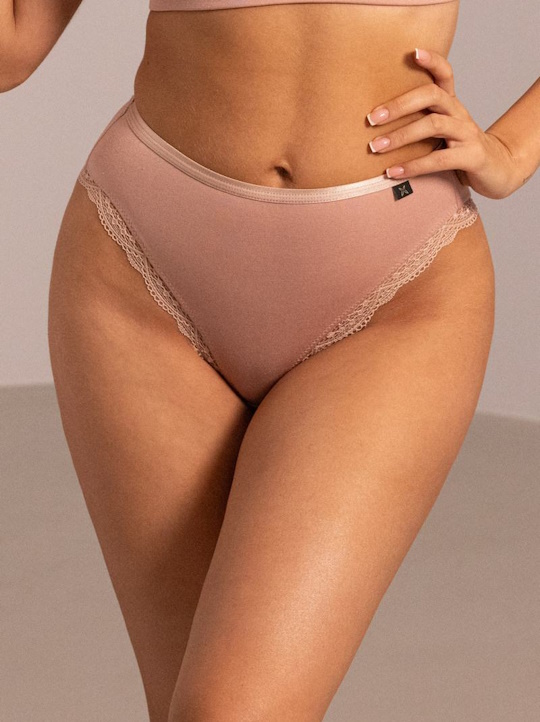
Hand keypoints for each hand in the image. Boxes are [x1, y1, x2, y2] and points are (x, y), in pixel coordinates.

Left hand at [366, 48, 522, 199]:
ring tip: (376, 147)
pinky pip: (439, 159)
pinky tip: (392, 171)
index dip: (433, 61)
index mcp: (452, 105)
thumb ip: (419, 124)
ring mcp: (467, 134)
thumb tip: (376, 126)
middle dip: (399, 105)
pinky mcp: (472, 156)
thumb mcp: (443, 132)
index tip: (412, 53)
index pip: (445, 74)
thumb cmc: (460, 151)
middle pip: (431, 95)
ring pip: (433, 125)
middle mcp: (460, 114)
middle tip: (371, 119)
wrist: (498, 171)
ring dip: (401, 135)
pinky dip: (413, 166)